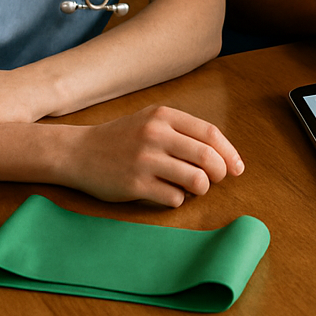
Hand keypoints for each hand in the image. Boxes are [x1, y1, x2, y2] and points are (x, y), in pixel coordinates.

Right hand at [63, 105, 243, 205]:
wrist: (77, 152)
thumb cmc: (122, 138)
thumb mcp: (152, 120)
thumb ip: (183, 131)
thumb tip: (221, 153)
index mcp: (165, 116)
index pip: (210, 133)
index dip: (229, 152)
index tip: (237, 167)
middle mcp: (156, 134)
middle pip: (207, 157)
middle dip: (220, 173)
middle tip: (217, 180)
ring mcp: (145, 160)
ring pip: (195, 180)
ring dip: (201, 189)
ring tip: (194, 188)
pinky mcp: (134, 184)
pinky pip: (173, 198)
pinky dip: (178, 200)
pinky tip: (169, 194)